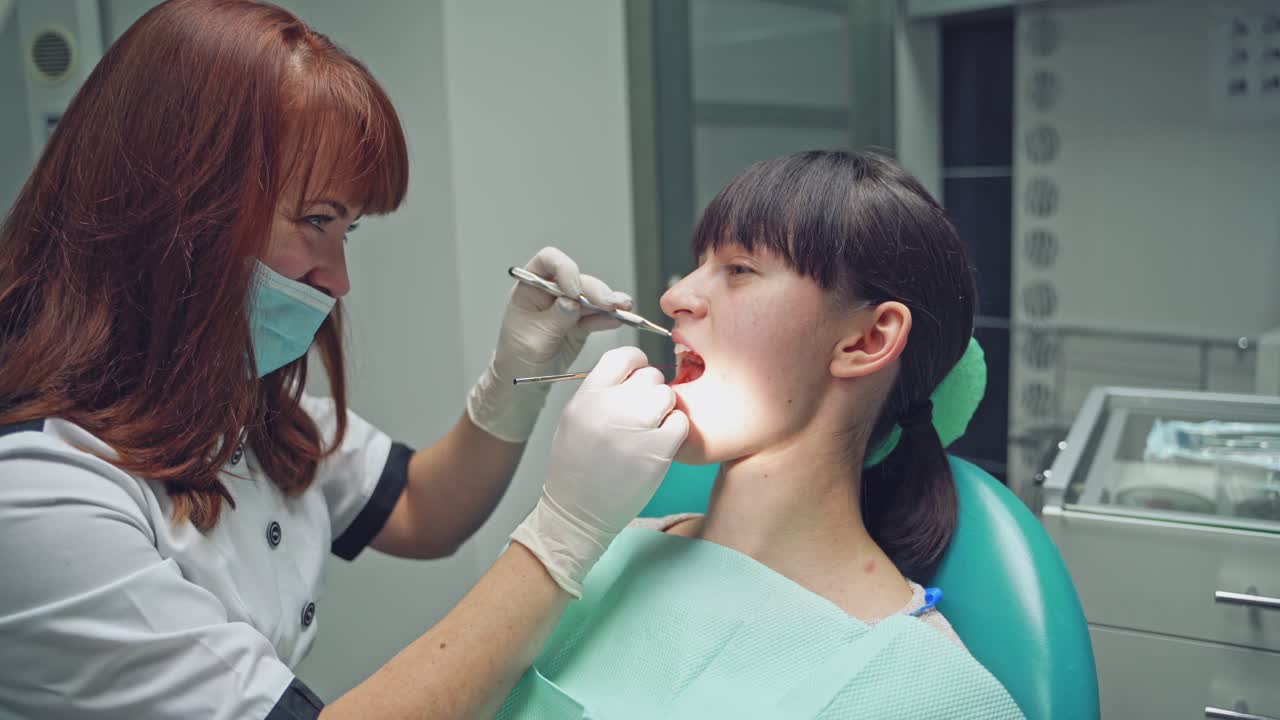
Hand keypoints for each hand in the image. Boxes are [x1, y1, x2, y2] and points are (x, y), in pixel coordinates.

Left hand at [467, 247, 631, 442]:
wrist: (524, 379)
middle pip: (578, 280)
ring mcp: (568, 306)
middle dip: (595, 290)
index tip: (574, 290)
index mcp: (530, 288)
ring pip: (592, 297)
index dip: (564, 269)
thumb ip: (554, 319)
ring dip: (609, 302)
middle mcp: (551, 292)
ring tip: (624, 308)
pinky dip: (609, 318)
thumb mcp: (532, 340)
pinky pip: (597, 317)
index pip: (547, 262)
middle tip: (609, 303)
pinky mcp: (581, 323)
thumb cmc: (517, 356)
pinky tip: (619, 320)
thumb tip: (572, 303)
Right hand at [511, 347, 688, 596]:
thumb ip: (601, 393)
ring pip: (668, 395)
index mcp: (587, 396)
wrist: (578, 513)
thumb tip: (633, 375)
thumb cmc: (576, 467)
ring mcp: (636, 428)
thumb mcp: (575, 419)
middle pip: (650, 376)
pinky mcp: (659, 451)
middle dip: (650, 392)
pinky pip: (681, 422)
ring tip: (650, 429)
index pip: (623, 356)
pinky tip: (660, 444)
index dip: (636, 363)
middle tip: (642, 414)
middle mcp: (611, 407)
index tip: (637, 376)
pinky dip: (675, 431)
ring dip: (664, 410)